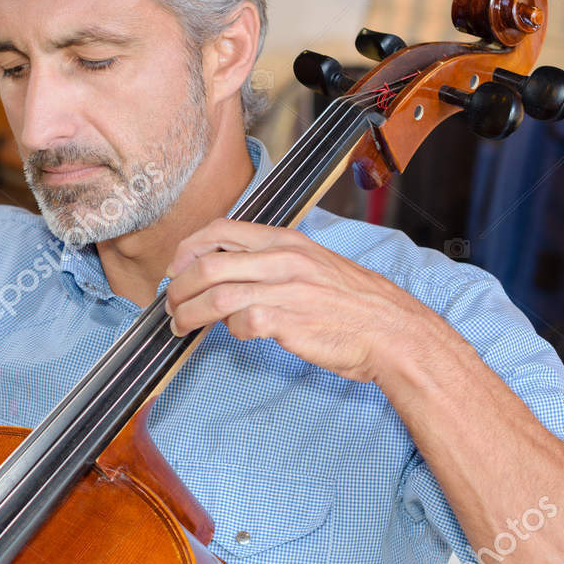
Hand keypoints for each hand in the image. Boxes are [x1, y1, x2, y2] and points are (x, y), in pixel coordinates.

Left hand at [163, 219, 438, 382]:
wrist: (393, 332)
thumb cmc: (354, 304)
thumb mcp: (313, 265)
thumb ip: (273, 263)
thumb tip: (230, 271)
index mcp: (287, 241)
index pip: (220, 230)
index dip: (188, 248)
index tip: (176, 267)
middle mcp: (283, 260)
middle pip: (206, 264)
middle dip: (177, 287)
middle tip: (171, 303)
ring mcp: (285, 291)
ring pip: (215, 295)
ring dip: (188, 313)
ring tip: (180, 326)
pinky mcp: (288, 322)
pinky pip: (240, 322)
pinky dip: (228, 330)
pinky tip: (232, 334)